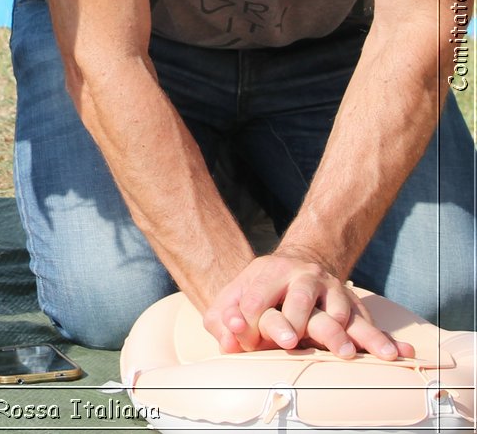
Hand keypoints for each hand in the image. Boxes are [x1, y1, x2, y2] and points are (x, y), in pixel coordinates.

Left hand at [204, 251, 406, 359]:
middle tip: (300, 344)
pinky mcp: (351, 304)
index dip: (253, 321)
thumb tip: (228, 341)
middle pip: (300, 298)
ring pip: (341, 311)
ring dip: (352, 334)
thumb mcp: (232, 299)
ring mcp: (331, 290)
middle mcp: (303, 277)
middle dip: (299, 321)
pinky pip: (368, 322)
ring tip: (359, 354)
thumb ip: (223, 320)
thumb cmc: (255, 293)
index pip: (257, 297)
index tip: (255, 341)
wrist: (291, 267)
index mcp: (269, 272)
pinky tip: (400, 353)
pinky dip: (384, 338)